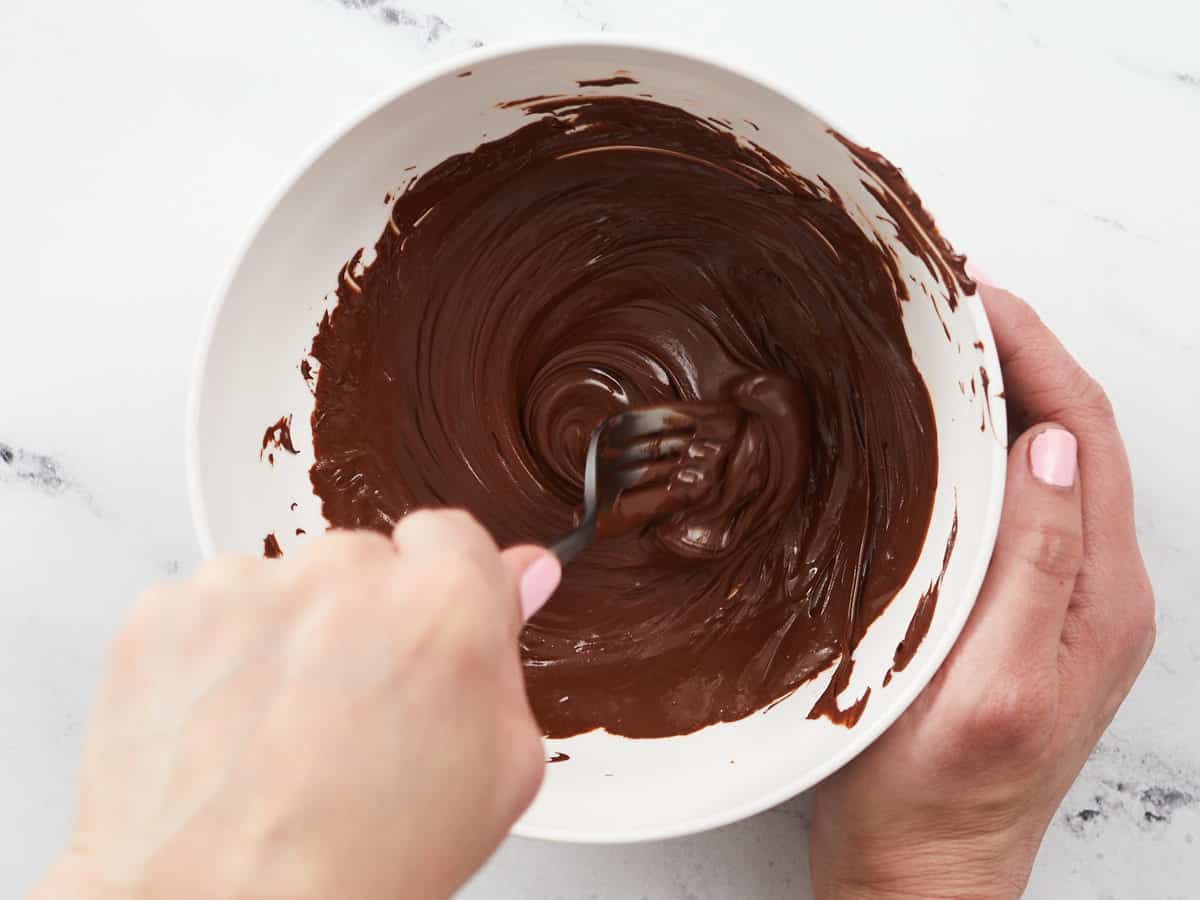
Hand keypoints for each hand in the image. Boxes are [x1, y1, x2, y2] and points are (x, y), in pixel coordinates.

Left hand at [28, 511, 561, 899]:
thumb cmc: (363, 865)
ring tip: (277, 733)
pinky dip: (215, 654)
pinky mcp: (166, 612)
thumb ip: (507, 653)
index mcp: (443, 604)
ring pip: (284, 585)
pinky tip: (226, 728)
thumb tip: (519, 576)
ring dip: (288, 635)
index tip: (424, 627)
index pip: (450, 535)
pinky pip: (208, 609)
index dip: (440, 589)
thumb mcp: (498, 773)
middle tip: (350, 710)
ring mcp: (246, 586)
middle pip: (363, 562)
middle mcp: (345, 574)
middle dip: (362, 618)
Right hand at [809, 282, 1155, 898]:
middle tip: (945, 304)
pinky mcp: (1012, 610)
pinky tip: (926, 438)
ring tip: (934, 349)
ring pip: (1035, 461)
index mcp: (1096, 595)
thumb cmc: (938, 796)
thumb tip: (1043, 448)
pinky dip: (971, 447)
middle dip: (1016, 354)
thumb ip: (1032, 566)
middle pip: (1066, 433)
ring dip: (994, 394)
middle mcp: (1088, 587)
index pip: (1079, 432)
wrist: (923, 871)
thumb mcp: (987, 682)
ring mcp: (1053, 599)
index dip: (1032, 351)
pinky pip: (1005, 500)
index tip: (972, 296)